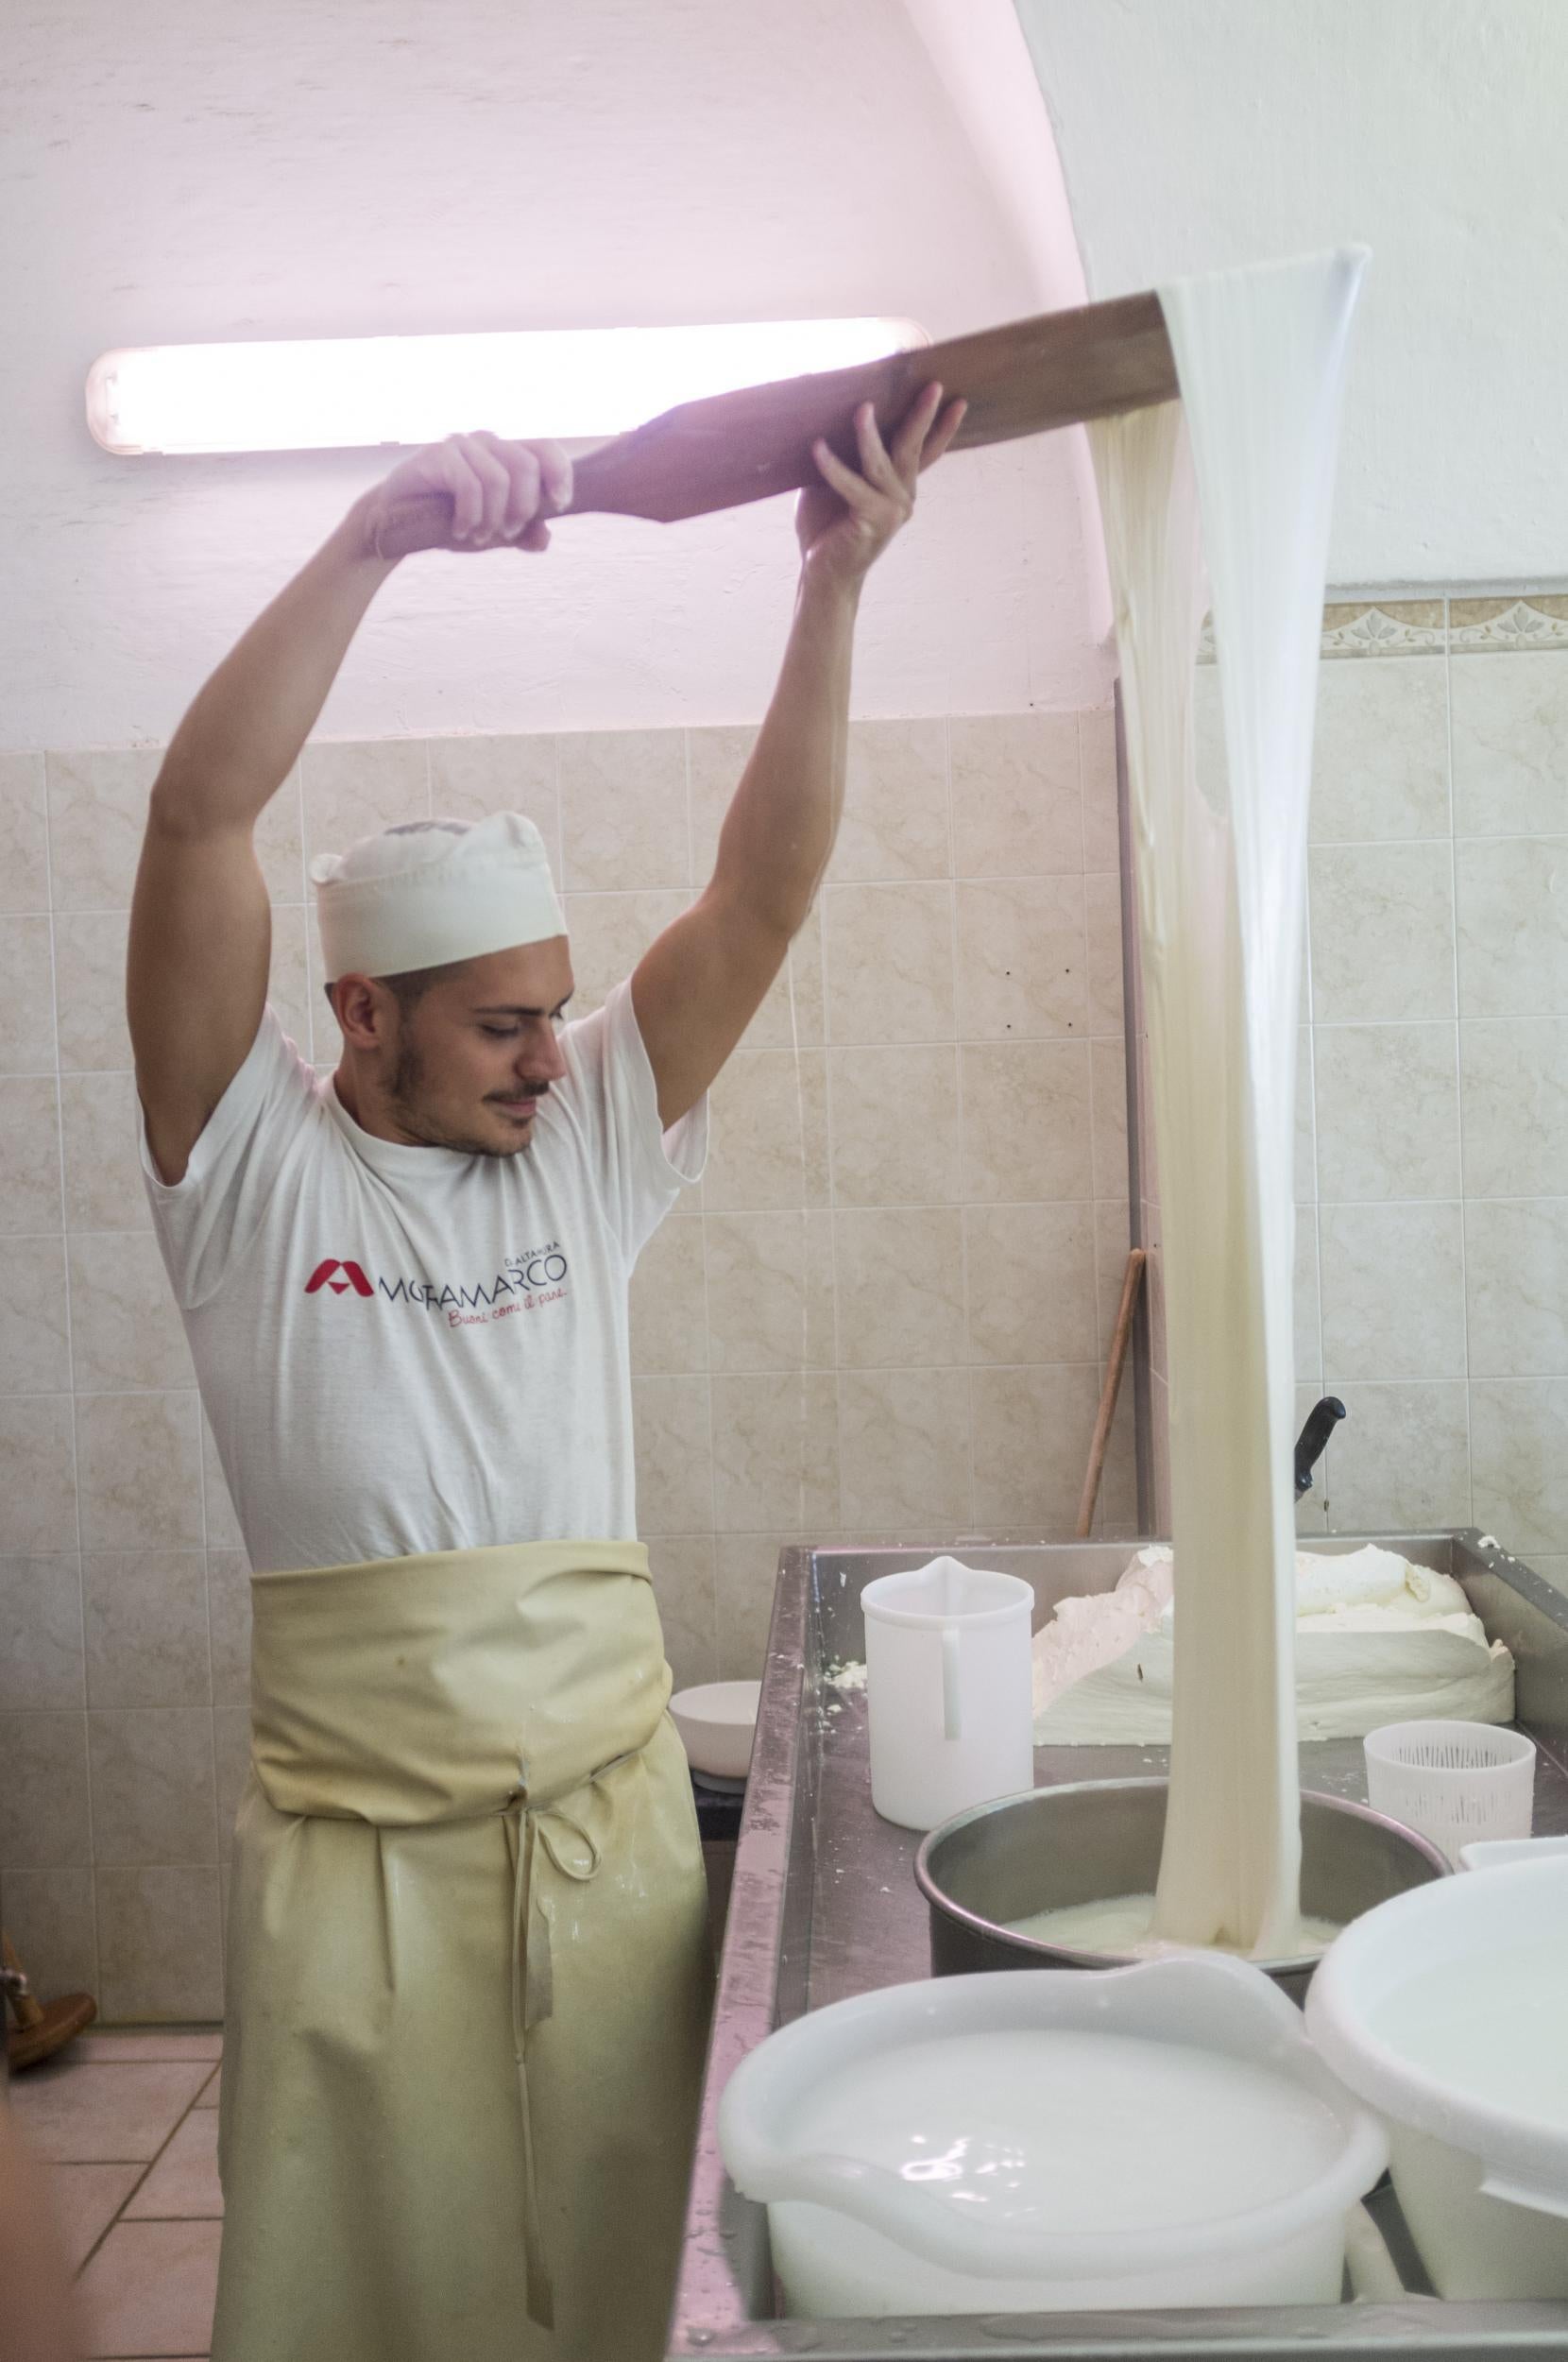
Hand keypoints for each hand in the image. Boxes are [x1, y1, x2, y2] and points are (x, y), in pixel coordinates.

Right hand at [359, 431, 572, 556]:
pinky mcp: (437, 455)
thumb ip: (521, 535)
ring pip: (498, 479)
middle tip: (507, 534)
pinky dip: (470, 516)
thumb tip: (545, 538)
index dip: (560, 474)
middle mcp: (486, 442)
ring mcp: (461, 445)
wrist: (395, 522)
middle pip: (526, 465)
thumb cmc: (447, 522)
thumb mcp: (491, 533)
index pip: (546, 449)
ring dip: (493, 518)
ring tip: (479, 537)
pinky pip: (469, 486)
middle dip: (523, 508)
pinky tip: (460, 531)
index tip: (559, 505)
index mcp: (505, 454)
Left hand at [794, 382, 965, 588]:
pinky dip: (833, 466)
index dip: (942, 429)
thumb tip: (823, 415)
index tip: (958, 401)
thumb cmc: (826, 528)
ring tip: (863, 408)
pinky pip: (852, 484)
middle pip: (914, 449)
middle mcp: (902, 498)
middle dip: (923, 415)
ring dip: (870, 434)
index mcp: (897, 488)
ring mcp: (893, 510)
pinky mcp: (874, 519)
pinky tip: (817, 448)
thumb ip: (842, 457)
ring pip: (883, 462)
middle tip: (933, 386)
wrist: (823, 574)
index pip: (925, 454)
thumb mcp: (833, 484)